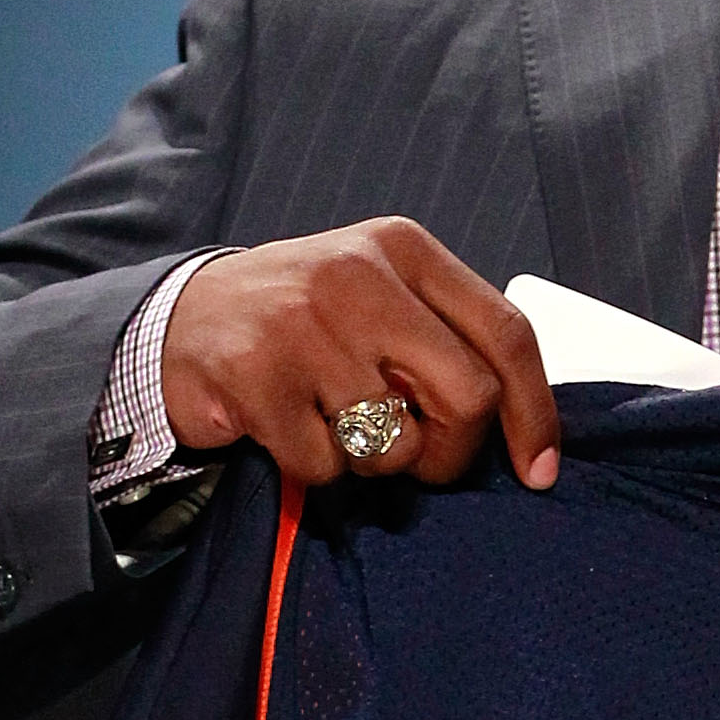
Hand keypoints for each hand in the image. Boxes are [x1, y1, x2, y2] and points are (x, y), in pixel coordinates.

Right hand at [159, 224, 560, 493]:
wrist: (181, 318)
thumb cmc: (302, 322)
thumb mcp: (380, 298)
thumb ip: (444, 339)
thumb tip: (520, 424)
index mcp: (404, 249)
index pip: (507, 333)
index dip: (534, 412)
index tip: (537, 470)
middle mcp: (359, 275)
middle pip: (468, 396)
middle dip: (453, 451)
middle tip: (421, 460)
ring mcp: (305, 323)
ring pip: (395, 444)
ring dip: (372, 462)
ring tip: (333, 424)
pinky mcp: (257, 375)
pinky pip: (326, 466)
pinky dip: (314, 470)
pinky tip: (286, 429)